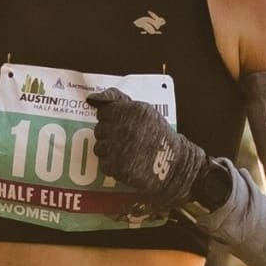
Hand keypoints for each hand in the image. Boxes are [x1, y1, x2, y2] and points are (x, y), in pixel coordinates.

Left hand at [87, 89, 211, 213]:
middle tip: (127, 140)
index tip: (122, 125)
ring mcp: (119, 148)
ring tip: (126, 152)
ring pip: (99, 148)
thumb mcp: (144, 110)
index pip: (103, 112)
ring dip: (109, 151)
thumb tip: (92, 98)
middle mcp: (123, 128)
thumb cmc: (158, 135)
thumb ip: (118, 100)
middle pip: (99, 130)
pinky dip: (113, 165)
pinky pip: (104, 164)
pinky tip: (126, 163)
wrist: (174, 163)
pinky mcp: (118, 167)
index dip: (111, 119)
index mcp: (130, 111)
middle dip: (110, 135)